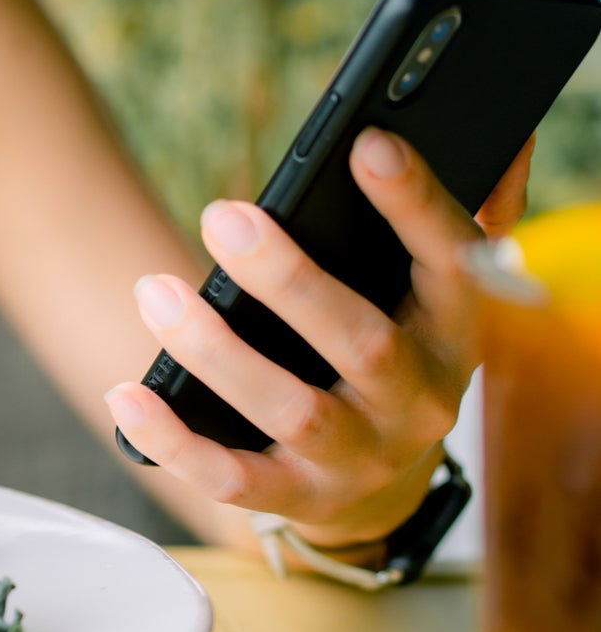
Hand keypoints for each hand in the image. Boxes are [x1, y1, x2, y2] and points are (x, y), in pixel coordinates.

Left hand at [104, 129, 532, 545]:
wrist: (382, 481)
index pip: (450, 261)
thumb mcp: (431, 291)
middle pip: (360, 342)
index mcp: (456, 330)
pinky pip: (234, 478)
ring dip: (216, 351)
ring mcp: (362, 457)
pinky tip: (126, 393)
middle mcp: (421, 399)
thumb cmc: (393, 345)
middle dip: (288, 279)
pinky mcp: (301, 499)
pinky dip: (174, 439)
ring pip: (291, 410)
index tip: (367, 144)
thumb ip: (452, 214)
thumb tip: (504, 133)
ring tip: (153, 291)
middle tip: (221, 216)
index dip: (414, 203)